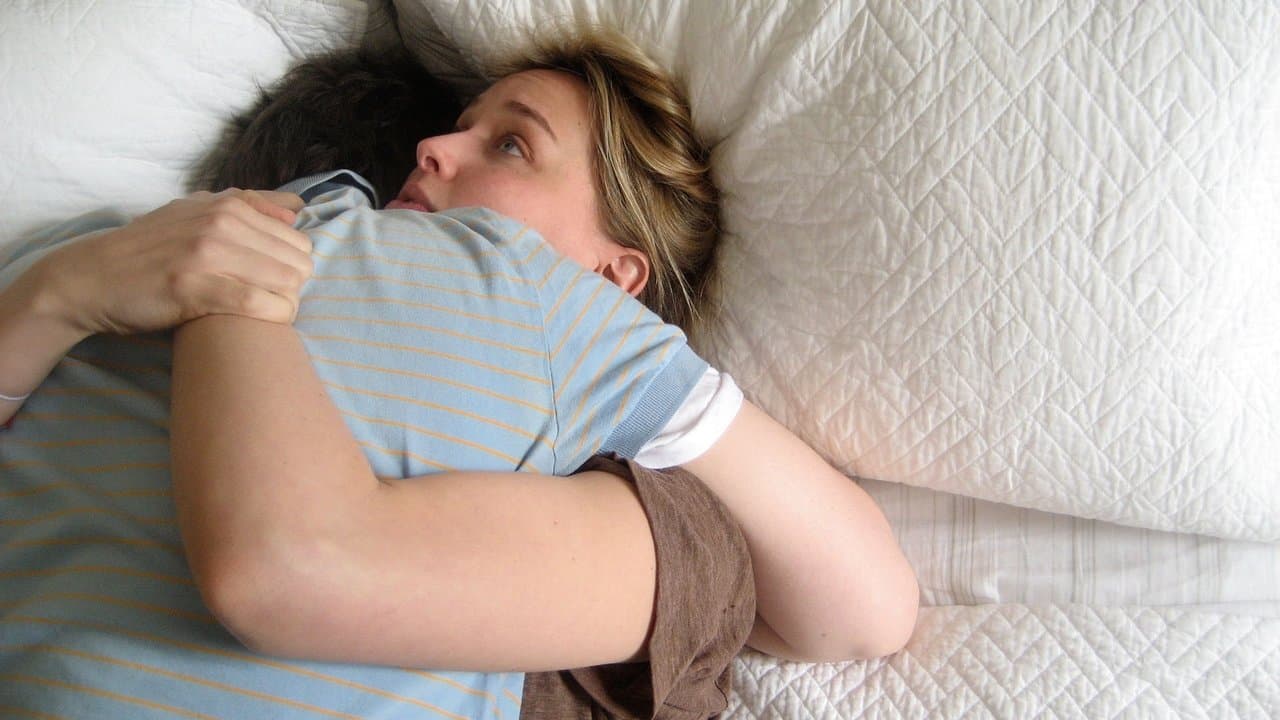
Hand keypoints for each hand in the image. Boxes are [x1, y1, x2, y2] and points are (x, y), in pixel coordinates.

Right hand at [34, 189, 313, 336]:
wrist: (90, 279)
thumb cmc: (148, 250)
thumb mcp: (194, 211)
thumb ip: (247, 205)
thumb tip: (296, 210)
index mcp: (227, 205)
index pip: (298, 240)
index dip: (293, 267)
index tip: (275, 282)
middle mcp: (221, 222)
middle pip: (298, 263)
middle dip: (294, 288)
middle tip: (272, 303)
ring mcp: (207, 253)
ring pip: (286, 283)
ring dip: (286, 306)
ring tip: (266, 314)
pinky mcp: (194, 287)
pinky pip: (258, 304)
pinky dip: (272, 317)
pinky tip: (264, 324)